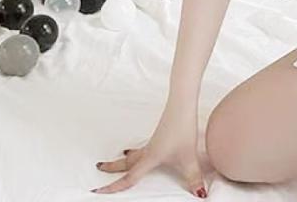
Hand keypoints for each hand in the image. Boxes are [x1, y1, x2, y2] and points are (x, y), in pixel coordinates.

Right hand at [92, 103, 206, 196]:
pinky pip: (146, 145)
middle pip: (126, 162)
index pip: (129, 177)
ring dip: (126, 158)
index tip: (96, 192)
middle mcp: (149, 150)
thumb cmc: (182, 128)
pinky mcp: (162, 133)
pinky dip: (140, 150)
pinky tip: (149, 149)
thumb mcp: (189, 158)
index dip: (113, 187)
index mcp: (150, 158)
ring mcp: (155, 140)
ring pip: (135, 152)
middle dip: (113, 167)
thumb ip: (193, 178)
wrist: (183, 103)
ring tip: (121, 157)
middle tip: (99, 168)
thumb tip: (200, 195)